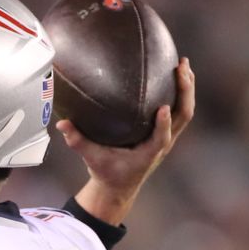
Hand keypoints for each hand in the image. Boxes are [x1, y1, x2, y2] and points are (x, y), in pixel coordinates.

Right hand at [58, 57, 195, 225]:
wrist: (118, 186)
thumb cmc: (106, 171)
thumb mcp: (90, 158)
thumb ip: (77, 141)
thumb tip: (61, 124)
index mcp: (148, 153)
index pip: (161, 138)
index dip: (164, 124)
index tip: (164, 108)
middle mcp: (162, 144)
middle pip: (183, 116)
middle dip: (185, 92)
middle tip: (180, 67)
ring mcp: (167, 137)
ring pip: (185, 111)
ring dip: (187, 87)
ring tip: (183, 63)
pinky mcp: (166, 132)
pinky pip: (179, 110)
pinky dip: (181, 91)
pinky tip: (176, 73)